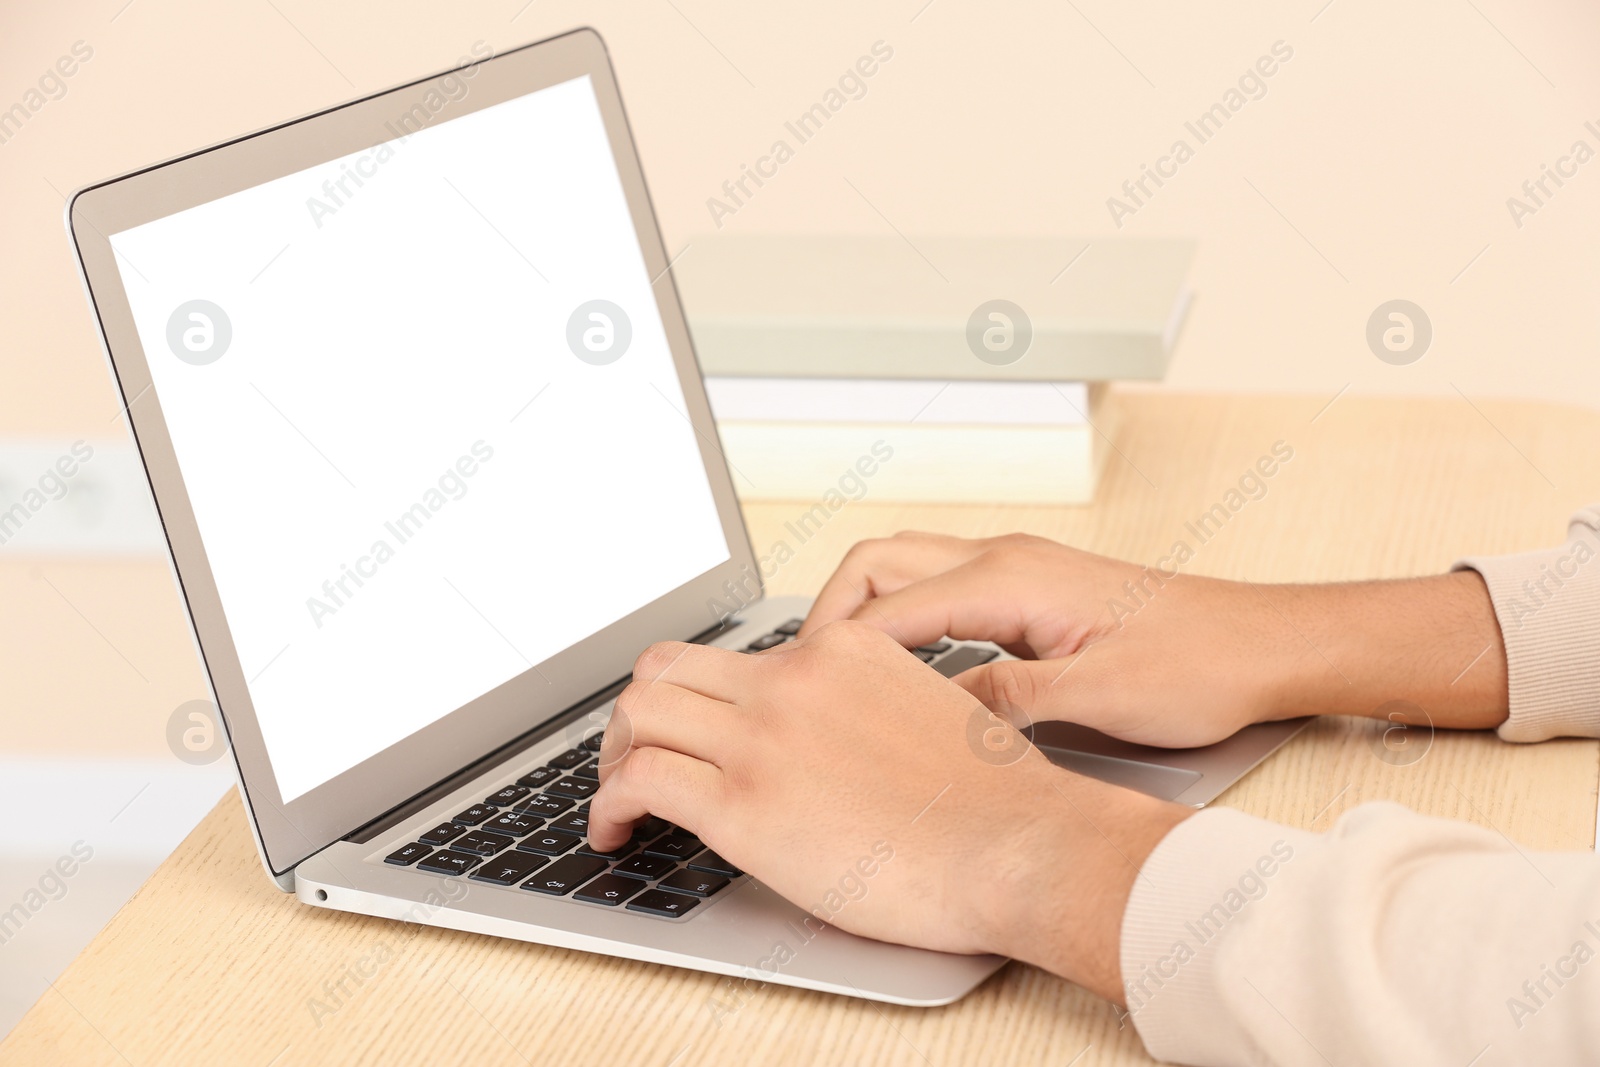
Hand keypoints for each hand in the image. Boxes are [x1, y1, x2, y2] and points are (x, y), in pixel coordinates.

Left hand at [589, 620, 1189, 999]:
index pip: (736, 655)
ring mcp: (764, 737)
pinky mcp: (744, 805)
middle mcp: (793, 679)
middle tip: (637, 755)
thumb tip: (831, 742)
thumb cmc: (994, 802)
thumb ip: (864, 706)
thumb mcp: (927, 711)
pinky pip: (639, 782)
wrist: (1023, 844)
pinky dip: (607, 805)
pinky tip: (614, 832)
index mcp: (840, 648)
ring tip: (615, 797)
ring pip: (639, 713)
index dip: (702, 698)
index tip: (696, 732)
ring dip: (612, 755)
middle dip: (638, 714)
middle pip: (668, 667)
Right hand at [801, 532, 1507, 745]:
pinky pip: (939, 588)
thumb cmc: (1198, 664)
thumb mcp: (1096, 700)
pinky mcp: (1032, 587)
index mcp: (1010, 578)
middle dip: (828, 612)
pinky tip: (898, 666)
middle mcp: (1006, 558)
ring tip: (833, 671)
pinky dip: (900, 618)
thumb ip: (1003, 703)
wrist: (1264, 643)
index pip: (887, 608)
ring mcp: (1018, 567)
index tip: (800, 692)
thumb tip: (928, 714)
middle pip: (878, 563)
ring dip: (862, 611)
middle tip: (800, 673)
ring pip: (905, 570)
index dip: (834, 652)